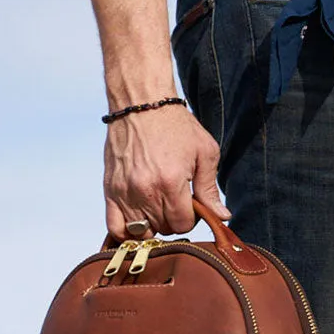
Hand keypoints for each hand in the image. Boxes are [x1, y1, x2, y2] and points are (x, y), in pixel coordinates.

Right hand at [103, 102, 231, 238]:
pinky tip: (139, 222)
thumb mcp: (205, 153)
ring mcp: (124, 191)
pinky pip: (114, 226)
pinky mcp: (110, 188)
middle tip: (177, 202)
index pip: (183, 224)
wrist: (141, 102)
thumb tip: (223, 218)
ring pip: (142, 231)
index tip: (192, 204)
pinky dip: (127, 231)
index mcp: (171, 183)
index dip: (192, 219)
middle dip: (174, 220)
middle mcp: (145, 190)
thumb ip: (211, 189)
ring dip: (154, 225)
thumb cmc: (176, 125)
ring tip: (159, 207)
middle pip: (164, 229)